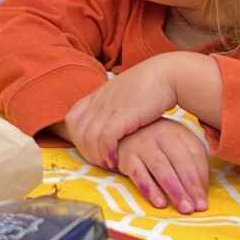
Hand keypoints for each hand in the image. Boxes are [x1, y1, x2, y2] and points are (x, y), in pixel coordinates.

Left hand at [62, 57, 180, 169]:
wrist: (167, 75)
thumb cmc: (150, 88)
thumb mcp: (123, 95)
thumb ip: (112, 107)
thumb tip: (109, 124)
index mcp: (97, 95)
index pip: (72, 118)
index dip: (77, 136)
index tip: (92, 148)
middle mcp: (98, 101)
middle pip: (77, 131)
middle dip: (85, 150)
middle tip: (100, 161)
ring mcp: (109, 108)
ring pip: (88, 138)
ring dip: (96, 155)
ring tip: (108, 163)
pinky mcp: (122, 115)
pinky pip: (104, 139)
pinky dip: (107, 152)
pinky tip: (115, 160)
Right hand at [116, 119, 210, 213]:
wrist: (120, 134)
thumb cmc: (155, 145)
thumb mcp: (175, 145)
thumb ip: (192, 162)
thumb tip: (202, 191)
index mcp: (178, 131)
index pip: (195, 153)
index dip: (202, 177)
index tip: (204, 200)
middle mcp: (161, 134)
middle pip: (180, 162)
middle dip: (191, 187)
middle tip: (198, 208)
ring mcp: (143, 144)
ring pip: (162, 169)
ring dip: (175, 190)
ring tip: (185, 208)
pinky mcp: (127, 157)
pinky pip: (140, 175)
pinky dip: (150, 190)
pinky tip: (160, 203)